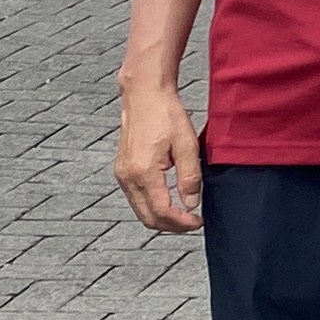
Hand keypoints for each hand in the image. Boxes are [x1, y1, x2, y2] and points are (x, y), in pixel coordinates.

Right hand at [114, 80, 203, 232]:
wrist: (144, 94)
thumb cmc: (165, 114)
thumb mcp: (187, 145)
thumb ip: (189, 178)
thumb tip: (191, 204)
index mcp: (143, 172)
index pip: (162, 212)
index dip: (182, 223)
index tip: (198, 221)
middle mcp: (127, 177)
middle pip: (147, 218)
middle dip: (171, 225)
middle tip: (192, 221)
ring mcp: (121, 175)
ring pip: (140, 210)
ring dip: (161, 216)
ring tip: (184, 212)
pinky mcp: (122, 170)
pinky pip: (135, 198)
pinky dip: (152, 205)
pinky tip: (169, 198)